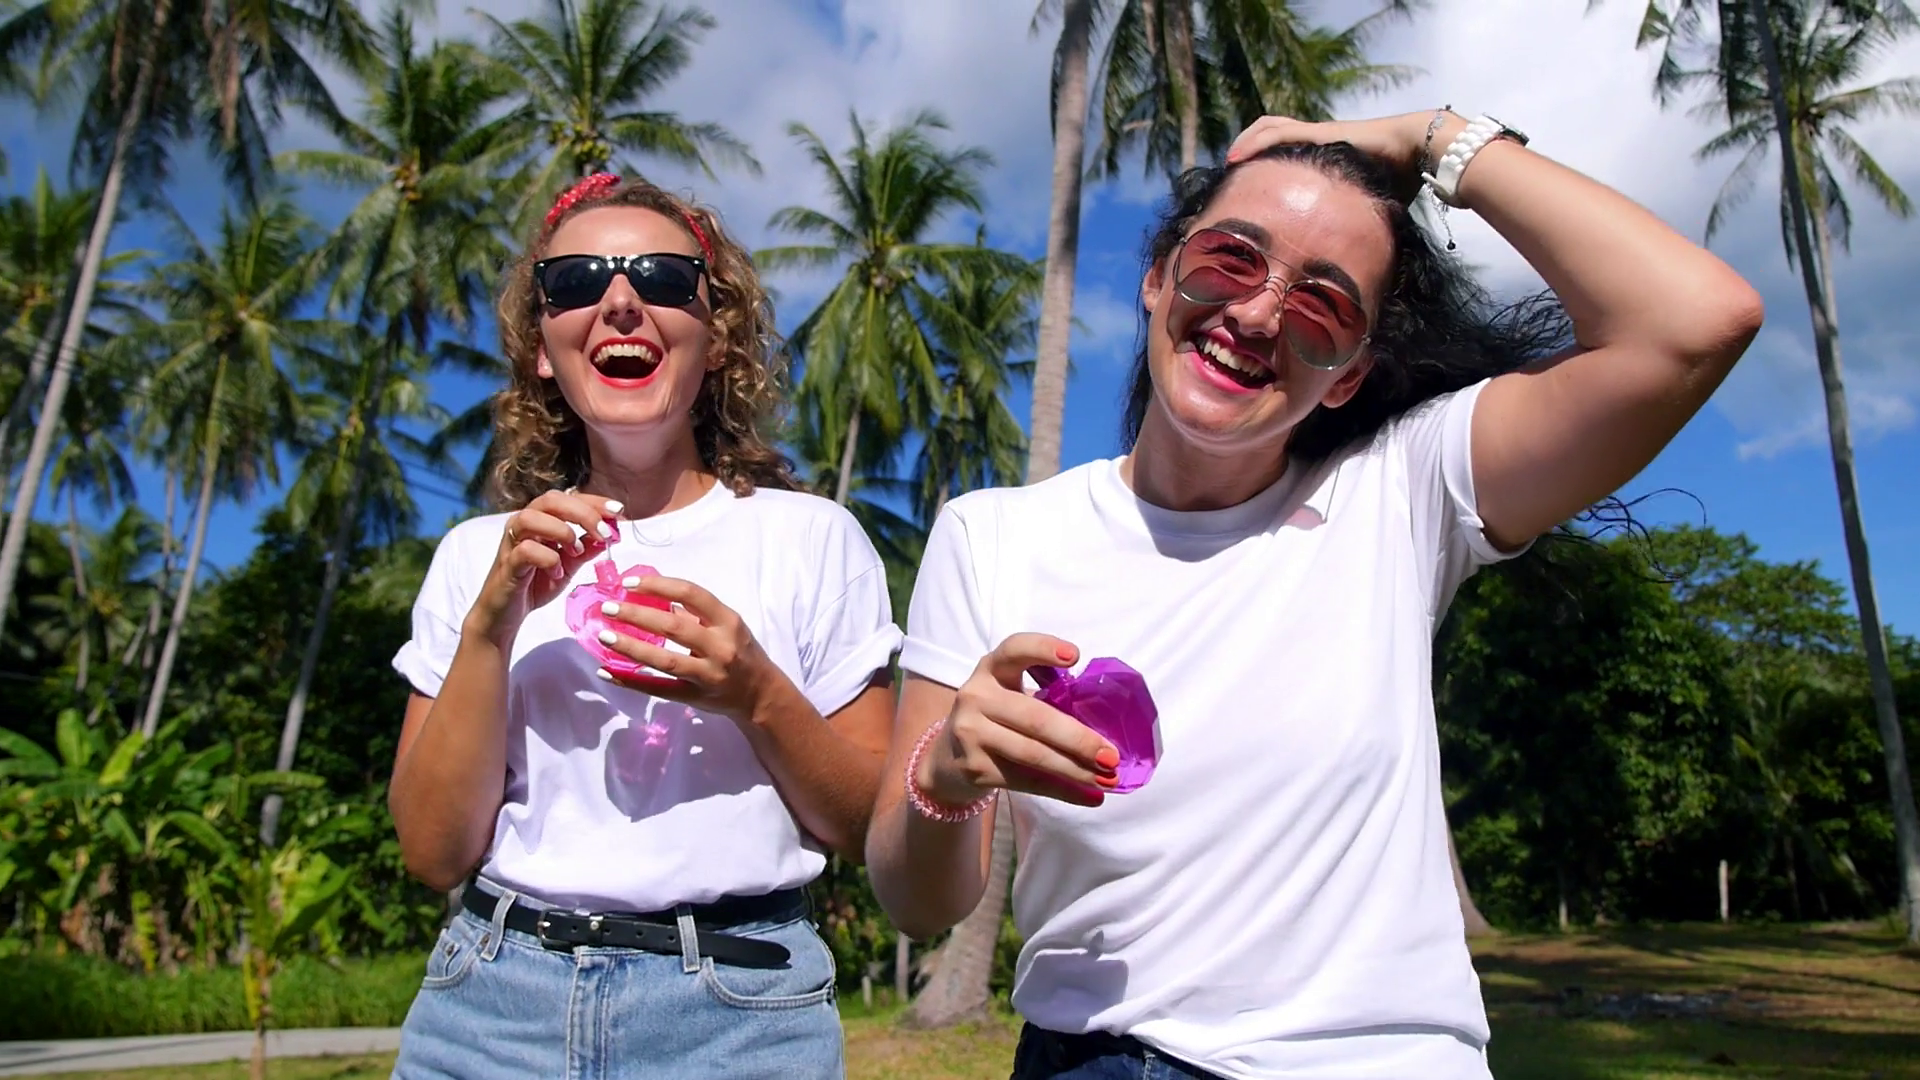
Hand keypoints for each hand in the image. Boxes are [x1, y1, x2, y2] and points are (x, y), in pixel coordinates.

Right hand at [463, 489, 622, 648]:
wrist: (506, 615)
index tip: (618, 511)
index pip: (568, 498)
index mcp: (541, 519)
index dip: (594, 501)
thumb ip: (587, 548)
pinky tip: (557, 572)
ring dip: (562, 532)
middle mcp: (523, 524)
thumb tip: (611, 534)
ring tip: (576, 552)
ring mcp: (512, 543)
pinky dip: (548, 559)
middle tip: (604, 533)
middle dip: (583, 513)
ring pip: (531, 518)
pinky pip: (525, 550)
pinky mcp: (507, 564)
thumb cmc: (535, 584)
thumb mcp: (569, 565)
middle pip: (551, 500)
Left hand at [590, 576, 785, 720]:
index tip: (628, 583)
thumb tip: (653, 595)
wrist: (760, 694)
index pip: (691, 594)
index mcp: (728, 621)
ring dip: (631, 647)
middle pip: (673, 627)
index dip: (658, 586)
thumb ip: (694, 612)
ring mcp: (707, 674)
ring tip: (604, 636)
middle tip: (608, 607)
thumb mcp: (726, 625)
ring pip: (665, 660)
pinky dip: (631, 681)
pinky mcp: (695, 696)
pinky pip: (658, 689)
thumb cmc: (741, 651)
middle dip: (637, 615)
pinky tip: (607, 672)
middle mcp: (719, 646)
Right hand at [917, 634, 1120, 808]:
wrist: (946, 758)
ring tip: (1107, 779)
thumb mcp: (1006, 694)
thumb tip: (1104, 728)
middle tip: (1112, 755)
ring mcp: (971, 733)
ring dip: (1076, 770)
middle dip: (1079, 739)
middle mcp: (976, 696)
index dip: (1043, 649)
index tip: (1075, 656)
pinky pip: (1028, 781)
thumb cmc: (994, 718)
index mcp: (991, 669)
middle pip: (1036, 717)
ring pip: (1034, 754)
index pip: (1015, 649)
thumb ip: (1041, 697)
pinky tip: (1089, 796)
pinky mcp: (974, 767)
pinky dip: (1063, 791)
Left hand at [1225, 110, 1458, 203]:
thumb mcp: (1370, 205)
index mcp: (1327, 156)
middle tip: (1231, 172)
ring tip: (1228, 163)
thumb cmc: (1404, 178)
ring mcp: (1317, 134)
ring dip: (1244, 143)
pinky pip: (1277, 133)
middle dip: (1248, 149)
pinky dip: (1253, 143)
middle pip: (1271, 133)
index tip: (1248, 184)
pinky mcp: (1319, 133)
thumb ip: (1358, 221)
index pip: (1288, 151)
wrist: (1421, 152)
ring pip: (1268, 128)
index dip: (1266, 161)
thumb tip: (1357, 256)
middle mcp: (1318, 141)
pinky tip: (1235, 157)